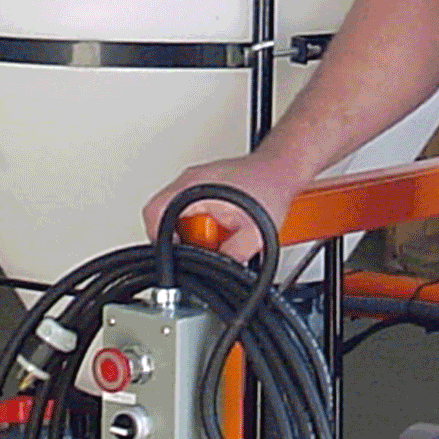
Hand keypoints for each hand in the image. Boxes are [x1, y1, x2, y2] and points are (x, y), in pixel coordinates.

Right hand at [140, 154, 310, 262]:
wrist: (283, 168)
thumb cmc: (271, 187)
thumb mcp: (255, 233)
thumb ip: (232, 255)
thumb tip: (218, 271)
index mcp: (193, 187)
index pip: (155, 214)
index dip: (160, 241)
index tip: (174, 255)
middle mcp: (188, 181)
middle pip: (161, 216)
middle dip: (178, 239)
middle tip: (197, 248)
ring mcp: (193, 181)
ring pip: (173, 213)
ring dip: (188, 232)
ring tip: (214, 236)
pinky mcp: (201, 185)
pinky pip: (187, 209)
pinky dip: (198, 224)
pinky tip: (219, 227)